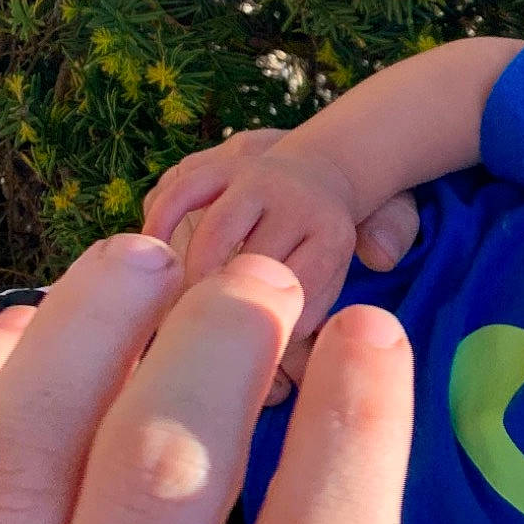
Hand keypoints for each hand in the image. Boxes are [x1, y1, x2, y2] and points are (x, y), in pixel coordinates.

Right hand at [146, 131, 421, 402]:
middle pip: (256, 266)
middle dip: (233, 308)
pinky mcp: (219, 166)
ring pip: (214, 234)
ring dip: (194, 277)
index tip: (259, 357)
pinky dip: (160, 224)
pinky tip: (155, 261)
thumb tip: (329, 305)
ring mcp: (254, 181)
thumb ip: (340, 300)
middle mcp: (295, 203)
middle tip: (212, 345)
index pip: (299, 296)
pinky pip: (180, 192)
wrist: (323, 170)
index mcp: (332, 235)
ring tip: (182, 313)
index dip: (274, 333)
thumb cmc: (332, 240)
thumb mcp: (368, 267)